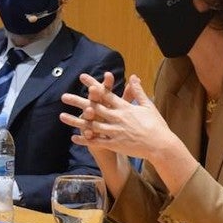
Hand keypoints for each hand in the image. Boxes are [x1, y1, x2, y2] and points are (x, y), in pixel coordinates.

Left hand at [61, 73, 178, 160]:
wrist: (160, 145)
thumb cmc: (156, 125)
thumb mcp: (148, 105)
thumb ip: (138, 91)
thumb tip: (133, 77)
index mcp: (125, 108)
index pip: (106, 94)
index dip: (93, 85)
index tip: (82, 78)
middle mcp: (118, 118)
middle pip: (94, 108)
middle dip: (78, 101)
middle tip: (64, 96)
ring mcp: (115, 131)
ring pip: (91, 125)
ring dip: (76, 121)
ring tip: (62, 116)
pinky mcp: (115, 143)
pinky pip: (97, 141)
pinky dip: (85, 139)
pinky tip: (74, 137)